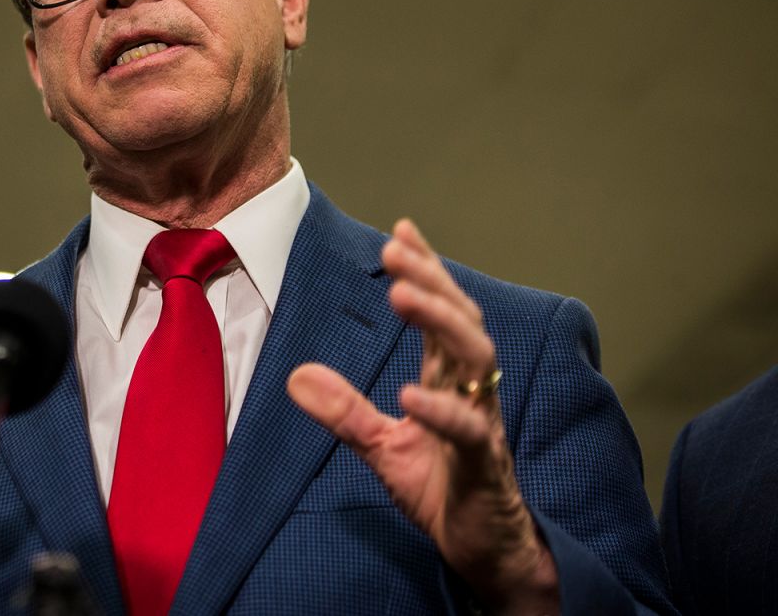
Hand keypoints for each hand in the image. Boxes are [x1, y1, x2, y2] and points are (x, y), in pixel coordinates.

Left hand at [287, 220, 559, 613]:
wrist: (481, 551)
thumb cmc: (440, 488)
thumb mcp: (380, 445)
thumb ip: (344, 409)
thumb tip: (296, 375)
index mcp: (450, 381)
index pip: (442, 313)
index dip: (425, 271)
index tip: (400, 230)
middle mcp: (473, 391)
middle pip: (462, 320)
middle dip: (431, 281)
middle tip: (395, 250)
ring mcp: (483, 423)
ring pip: (477, 359)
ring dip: (441, 323)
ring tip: (403, 295)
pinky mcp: (485, 464)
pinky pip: (469, 431)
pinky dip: (441, 410)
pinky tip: (410, 393)